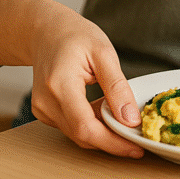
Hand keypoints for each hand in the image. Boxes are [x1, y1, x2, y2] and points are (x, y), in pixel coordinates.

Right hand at [28, 1, 144, 157]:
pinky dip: (92, 123)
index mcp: (59, 84)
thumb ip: (117, 86)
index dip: (112, 142)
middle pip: (81, 135)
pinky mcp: (44, 112)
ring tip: (121, 112)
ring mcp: (42, 109)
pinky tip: (103, 107)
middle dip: (112, 140)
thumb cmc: (74, 36)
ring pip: (78, 134)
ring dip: (103, 130)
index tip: (136, 147)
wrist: (46, 31)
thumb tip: (130, 119)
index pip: (85, 126)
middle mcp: (46, 101)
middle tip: (138, 137)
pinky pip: (72, 126)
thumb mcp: (104, 53)